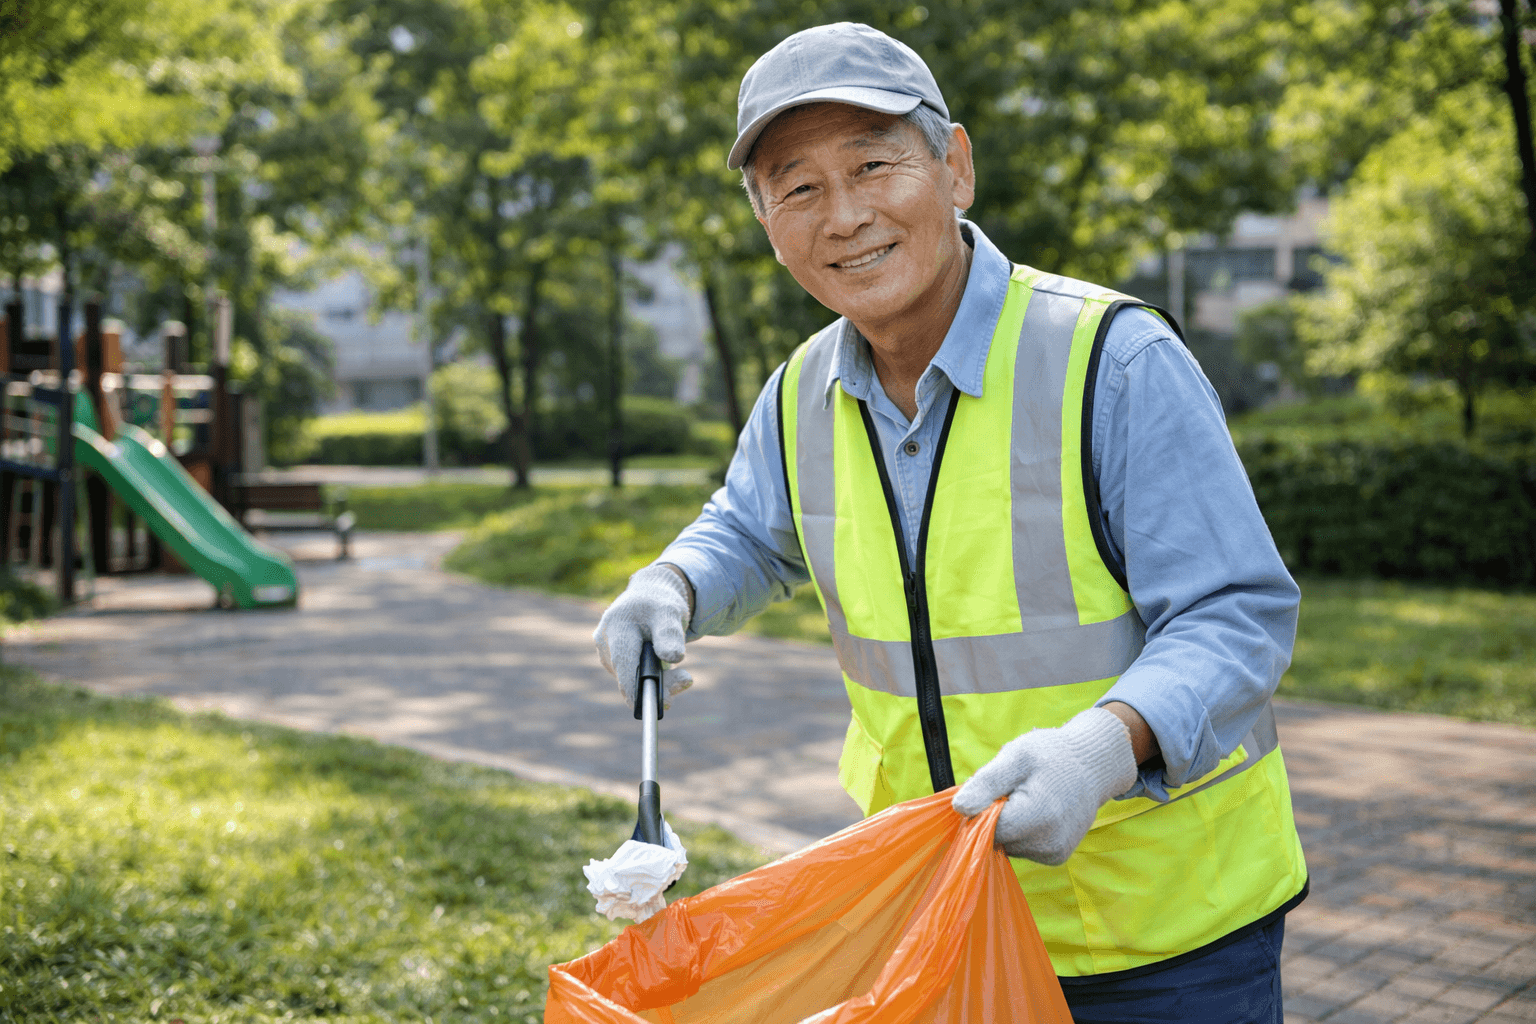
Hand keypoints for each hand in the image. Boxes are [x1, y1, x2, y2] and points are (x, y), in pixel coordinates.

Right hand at [593, 564, 693, 708]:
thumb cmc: (660, 604)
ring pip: (631, 681)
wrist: (649, 598)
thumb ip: (670, 633)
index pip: (623, 663)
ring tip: (683, 676)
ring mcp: (606, 654)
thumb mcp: (670, 612)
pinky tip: (668, 672)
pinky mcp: (612, 662)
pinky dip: (651, 681)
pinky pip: (631, 679)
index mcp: (616, 626)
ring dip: (657, 684)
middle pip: (628, 676)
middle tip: (687, 680)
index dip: (636, 688)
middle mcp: (605, 642)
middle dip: (658, 686)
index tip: (656, 705)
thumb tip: (672, 657)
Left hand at [951, 706, 1137, 865]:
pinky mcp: (1056, 857)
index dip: (981, 808)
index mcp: (1037, 817)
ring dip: (1009, 823)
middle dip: (996, 814)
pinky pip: (1023, 848)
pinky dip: (1022, 831)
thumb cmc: (1052, 754)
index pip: (986, 828)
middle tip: (1014, 788)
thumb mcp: (1015, 757)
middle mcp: (1048, 844)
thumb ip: (986, 783)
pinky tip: (1037, 810)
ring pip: (1008, 844)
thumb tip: (959, 808)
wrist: (1094, 765)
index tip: (994, 787)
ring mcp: (1054, 854)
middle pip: (997, 838)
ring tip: (1029, 796)